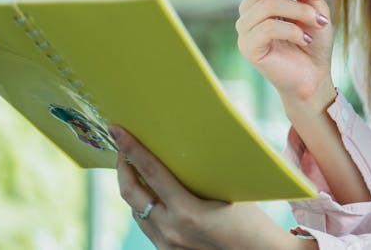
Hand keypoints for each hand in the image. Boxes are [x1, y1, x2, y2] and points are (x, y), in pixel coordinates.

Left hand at [111, 126, 300, 249]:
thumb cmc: (252, 221)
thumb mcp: (229, 192)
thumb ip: (203, 175)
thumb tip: (188, 147)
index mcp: (188, 213)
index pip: (151, 173)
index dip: (132, 149)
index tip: (118, 130)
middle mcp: (171, 230)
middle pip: (131, 193)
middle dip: (123, 167)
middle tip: (122, 147)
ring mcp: (167, 245)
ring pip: (135, 210)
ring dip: (132, 187)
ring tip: (134, 168)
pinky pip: (147, 224)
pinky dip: (145, 205)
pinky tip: (152, 195)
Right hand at [236, 0, 335, 107]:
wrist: (313, 78)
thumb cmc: (314, 43)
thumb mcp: (316, 8)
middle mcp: (251, 7)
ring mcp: (246, 27)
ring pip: (270, 4)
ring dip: (301, 11)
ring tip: (320, 23)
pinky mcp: (248, 46)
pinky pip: (268, 27)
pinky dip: (293, 30)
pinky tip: (306, 38)